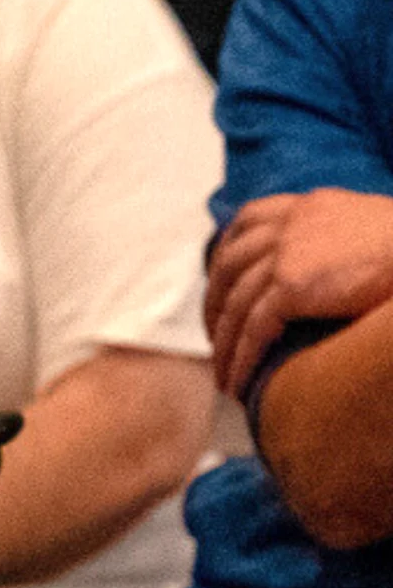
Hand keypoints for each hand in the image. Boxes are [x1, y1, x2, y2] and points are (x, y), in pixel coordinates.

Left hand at [205, 188, 392, 395]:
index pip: (249, 221)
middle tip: (215, 338)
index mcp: (310, 206)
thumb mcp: (372, 230)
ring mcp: (288, 252)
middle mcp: (291, 223)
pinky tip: (238, 382)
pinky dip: (241, 357)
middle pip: (229, 264)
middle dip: (215, 304)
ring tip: (224, 374)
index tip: (220, 285)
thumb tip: (331, 271)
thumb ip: (339, 241)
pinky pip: (253, 328)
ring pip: (235, 302)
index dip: (227, 255)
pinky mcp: (293, 286)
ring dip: (223, 343)